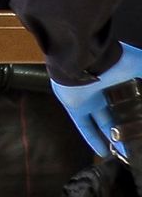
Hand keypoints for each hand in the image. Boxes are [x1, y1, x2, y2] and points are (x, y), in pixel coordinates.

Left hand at [52, 42, 141, 156]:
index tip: (141, 125)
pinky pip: (84, 126)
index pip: (127, 99)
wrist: (84, 57)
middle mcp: (101, 90)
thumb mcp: (139, 64)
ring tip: (124, 153)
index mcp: (116, 80)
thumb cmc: (113, 60)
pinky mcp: (74, 106)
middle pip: (115, 113)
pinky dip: (92, 139)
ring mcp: (86, 99)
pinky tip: (103, 152)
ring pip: (100, 122)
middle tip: (137, 144)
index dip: (135, 111)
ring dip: (111, 137)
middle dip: (126, 128)